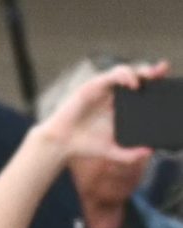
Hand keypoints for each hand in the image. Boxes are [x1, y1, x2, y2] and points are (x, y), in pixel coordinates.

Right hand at [38, 61, 168, 162]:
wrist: (61, 144)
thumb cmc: (84, 145)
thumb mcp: (111, 151)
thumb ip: (129, 155)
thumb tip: (149, 152)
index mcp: (120, 107)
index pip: (141, 90)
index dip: (154, 84)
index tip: (167, 81)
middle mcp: (112, 95)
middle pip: (136, 76)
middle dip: (151, 72)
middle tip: (163, 71)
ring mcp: (102, 89)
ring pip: (124, 71)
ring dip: (139, 71)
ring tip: (149, 77)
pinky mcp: (92, 87)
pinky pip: (111, 76)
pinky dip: (123, 76)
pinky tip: (132, 84)